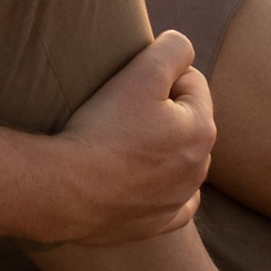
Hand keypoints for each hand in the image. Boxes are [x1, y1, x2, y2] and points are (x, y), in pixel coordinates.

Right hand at [20, 32, 213, 249]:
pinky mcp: (159, 222)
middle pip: (185, 121)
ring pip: (177, 159)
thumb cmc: (105, 127)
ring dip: (159, 148)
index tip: (129, 88)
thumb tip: (183, 49)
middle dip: (163, 112)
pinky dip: (159, 188)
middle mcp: (199, 167)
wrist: (68, 189)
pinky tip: (138, 181)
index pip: (191, 82)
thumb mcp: (142, 72)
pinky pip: (171, 200)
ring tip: (120, 144)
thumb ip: (174, 49)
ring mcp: (180, 198)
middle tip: (121, 113)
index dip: (159, 76)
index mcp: (202, 128)